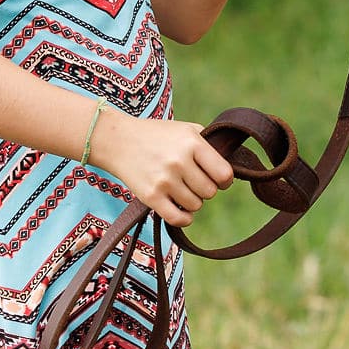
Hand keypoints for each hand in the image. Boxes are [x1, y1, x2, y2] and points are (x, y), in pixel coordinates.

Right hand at [90, 111, 234, 227]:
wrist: (118, 140)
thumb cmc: (158, 135)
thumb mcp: (186, 129)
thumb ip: (208, 145)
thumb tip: (230, 166)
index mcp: (192, 143)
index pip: (224, 174)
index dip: (225, 180)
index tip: (219, 179)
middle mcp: (179, 161)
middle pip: (210, 192)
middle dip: (206, 189)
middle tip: (194, 182)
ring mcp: (164, 180)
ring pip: (196, 205)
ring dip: (192, 201)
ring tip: (182, 189)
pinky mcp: (150, 196)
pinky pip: (178, 218)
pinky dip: (185, 218)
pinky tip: (182, 211)